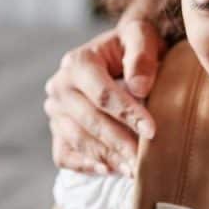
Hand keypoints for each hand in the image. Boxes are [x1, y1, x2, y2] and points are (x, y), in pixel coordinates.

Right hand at [44, 18, 165, 174]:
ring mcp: (56, 110)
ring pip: (77, 140)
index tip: (152, 130)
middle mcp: (60, 86)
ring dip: (106, 157)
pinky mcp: (58, 129)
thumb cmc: (134, 45)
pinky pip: (64, 154)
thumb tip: (139, 87)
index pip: (101, 94)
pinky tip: (110, 170)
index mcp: (77, 62)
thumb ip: (141, 56)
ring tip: (133, 169)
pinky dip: (85, 165)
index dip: (127, 114)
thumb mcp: (142, 37)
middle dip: (119, 142)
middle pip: (89, 120)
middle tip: (144, 159)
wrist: (122, 52)